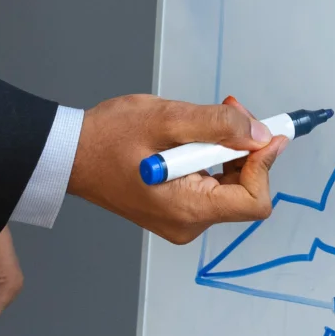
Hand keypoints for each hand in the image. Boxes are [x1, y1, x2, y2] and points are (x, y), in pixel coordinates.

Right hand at [69, 94, 279, 243]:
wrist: (69, 154)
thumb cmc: (107, 138)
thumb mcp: (165, 119)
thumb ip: (217, 126)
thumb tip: (259, 134)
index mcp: (187, 210)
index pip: (254, 201)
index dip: (266, 164)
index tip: (263, 131)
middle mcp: (188, 224)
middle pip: (244, 191)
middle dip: (244, 150)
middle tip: (229, 111)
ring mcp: (181, 220)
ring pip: (228, 186)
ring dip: (226, 151)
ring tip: (196, 124)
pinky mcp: (175, 210)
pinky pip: (210, 186)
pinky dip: (210, 158)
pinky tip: (189, 138)